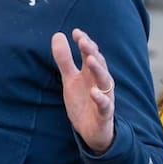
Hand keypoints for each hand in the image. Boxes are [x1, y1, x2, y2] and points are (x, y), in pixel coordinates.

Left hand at [51, 29, 115, 152]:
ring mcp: (104, 97)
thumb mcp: (70, 79)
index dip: (85, 42)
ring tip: (90, 59)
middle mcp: (100, 82)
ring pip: (104, 81)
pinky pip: (105, 105)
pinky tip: (94, 93)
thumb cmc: (83, 101)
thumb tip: (58, 35)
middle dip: (92, 52)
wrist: (92, 131)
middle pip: (98, 64)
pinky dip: (101, 99)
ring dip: (98, 70)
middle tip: (83, 41)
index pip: (91, 53)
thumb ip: (64, 59)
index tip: (76, 32)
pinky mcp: (104, 113)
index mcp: (91, 73)